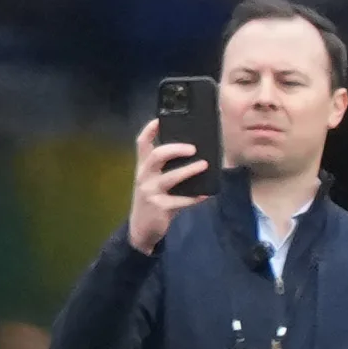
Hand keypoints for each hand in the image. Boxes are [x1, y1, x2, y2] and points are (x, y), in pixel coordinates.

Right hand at [126, 119, 211, 254]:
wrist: (141, 229)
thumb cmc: (152, 200)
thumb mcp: (152, 182)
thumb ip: (165, 169)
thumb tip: (192, 155)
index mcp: (143, 167)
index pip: (142, 144)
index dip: (149, 130)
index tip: (160, 119)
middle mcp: (144, 177)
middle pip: (156, 156)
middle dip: (175, 149)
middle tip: (193, 148)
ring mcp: (151, 192)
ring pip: (170, 177)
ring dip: (189, 171)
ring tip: (204, 165)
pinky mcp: (160, 207)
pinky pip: (181, 200)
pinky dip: (195, 198)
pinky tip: (206, 195)